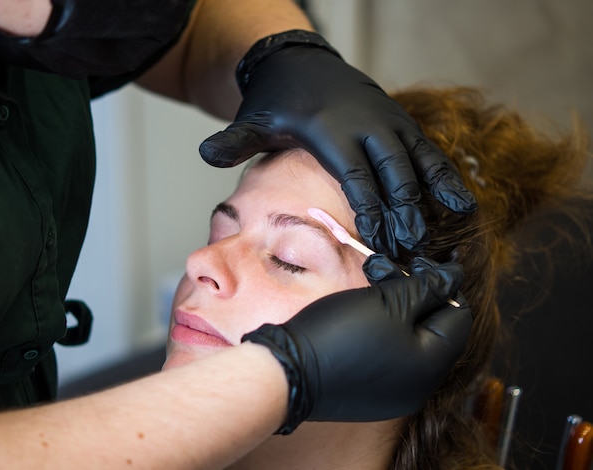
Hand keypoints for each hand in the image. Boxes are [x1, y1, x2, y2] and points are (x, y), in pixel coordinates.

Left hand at [200, 32, 476, 255]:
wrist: (300, 60)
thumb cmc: (276, 100)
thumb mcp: (253, 120)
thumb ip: (234, 142)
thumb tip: (206, 155)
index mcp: (330, 129)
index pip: (354, 175)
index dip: (368, 207)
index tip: (377, 239)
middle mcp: (365, 123)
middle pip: (391, 171)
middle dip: (404, 210)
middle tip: (412, 247)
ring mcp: (387, 120)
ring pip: (417, 159)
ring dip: (431, 195)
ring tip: (448, 227)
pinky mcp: (399, 120)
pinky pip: (427, 149)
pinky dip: (444, 174)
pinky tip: (460, 201)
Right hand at [242, 256, 472, 433]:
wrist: (289, 372)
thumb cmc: (340, 333)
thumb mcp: (387, 301)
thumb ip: (427, 288)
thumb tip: (455, 278)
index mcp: (431, 366)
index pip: (459, 318)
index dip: (444, 286)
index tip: (419, 264)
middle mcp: (420, 386)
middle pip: (434, 330)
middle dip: (415, 295)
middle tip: (386, 271)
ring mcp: (395, 393)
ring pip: (411, 341)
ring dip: (397, 309)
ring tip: (370, 287)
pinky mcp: (371, 394)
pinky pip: (391, 357)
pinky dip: (384, 332)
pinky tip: (361, 315)